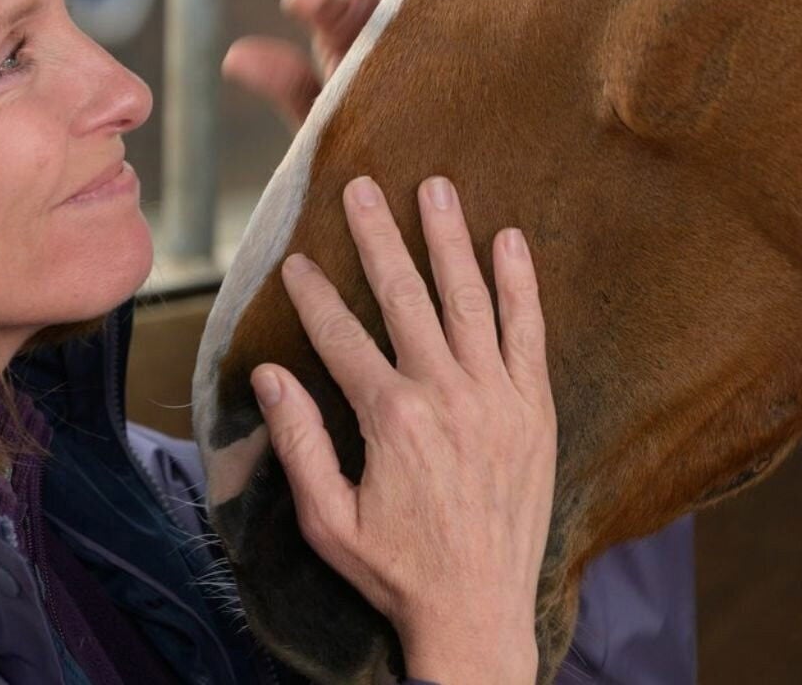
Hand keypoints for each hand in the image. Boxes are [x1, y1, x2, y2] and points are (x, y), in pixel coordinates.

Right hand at [250, 176, 554, 684]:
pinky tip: (510, 240)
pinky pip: (528, 333)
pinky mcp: (533, 410)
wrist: (478, 615)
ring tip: (435, 189)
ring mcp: (496, 398)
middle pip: (405, 298)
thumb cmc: (396, 571)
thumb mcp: (327, 519)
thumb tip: (268, 374)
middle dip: (379, 238)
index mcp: (390, 419)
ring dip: (449, 239)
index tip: (295, 259)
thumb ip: (298, 443)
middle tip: (361, 186)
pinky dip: (520, 285)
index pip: (342, 337)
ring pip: (468, 300)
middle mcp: (446, 395)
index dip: (314, 295)